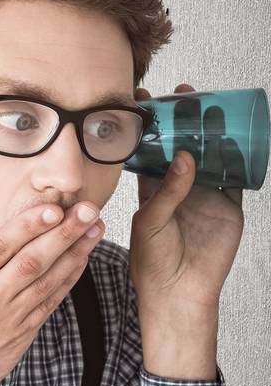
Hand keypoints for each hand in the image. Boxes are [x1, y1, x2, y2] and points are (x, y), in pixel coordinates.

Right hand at [0, 196, 104, 385]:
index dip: (27, 224)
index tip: (51, 207)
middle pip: (32, 259)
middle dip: (63, 232)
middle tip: (87, 209)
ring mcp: (8, 318)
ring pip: (48, 279)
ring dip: (75, 252)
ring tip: (95, 228)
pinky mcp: (21, 334)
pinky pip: (50, 302)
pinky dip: (69, 279)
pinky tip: (82, 260)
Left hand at [128, 83, 244, 312]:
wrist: (179, 290)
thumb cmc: (153, 260)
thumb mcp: (151, 221)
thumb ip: (166, 190)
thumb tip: (184, 157)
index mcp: (151, 188)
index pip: (149, 150)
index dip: (148, 127)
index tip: (143, 99)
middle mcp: (179, 187)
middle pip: (184, 146)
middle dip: (185, 121)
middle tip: (185, 94)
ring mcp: (205, 195)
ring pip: (212, 156)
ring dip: (214, 134)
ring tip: (214, 108)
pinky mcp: (228, 206)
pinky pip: (236, 178)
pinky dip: (241, 159)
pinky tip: (241, 139)